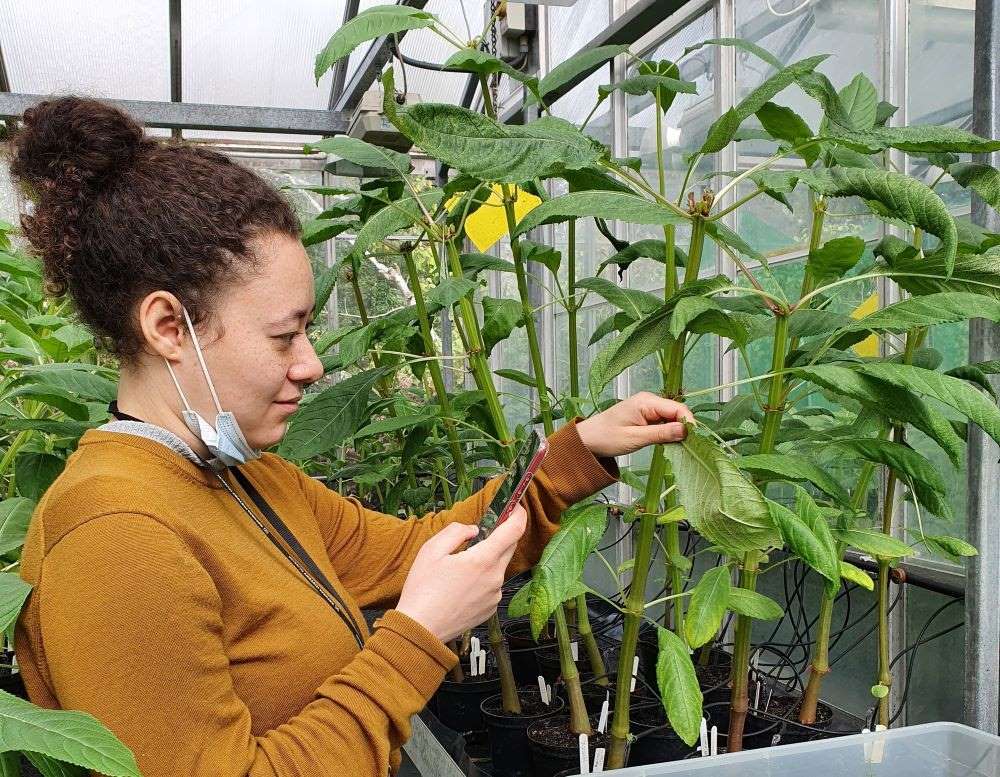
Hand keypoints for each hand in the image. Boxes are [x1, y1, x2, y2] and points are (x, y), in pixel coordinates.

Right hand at [397, 505, 527, 642]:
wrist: (420, 629)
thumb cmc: (423, 591)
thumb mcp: (431, 550)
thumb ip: (456, 532)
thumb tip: (473, 530)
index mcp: (482, 560)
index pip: (514, 530)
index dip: (518, 514)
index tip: (516, 506)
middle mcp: (494, 578)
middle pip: (510, 547)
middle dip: (502, 534)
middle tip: (486, 529)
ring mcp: (494, 595)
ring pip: (499, 567)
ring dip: (488, 558)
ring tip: (461, 564)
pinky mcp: (490, 608)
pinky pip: (493, 585)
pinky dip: (484, 578)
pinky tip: (462, 583)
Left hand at [575, 391, 694, 457]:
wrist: (587, 439)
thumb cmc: (606, 437)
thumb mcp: (635, 438)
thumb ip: (661, 434)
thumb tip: (686, 430)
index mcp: (646, 401)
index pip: (678, 408)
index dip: (689, 423)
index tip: (695, 440)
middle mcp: (649, 401)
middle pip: (677, 412)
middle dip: (684, 428)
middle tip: (689, 447)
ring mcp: (648, 408)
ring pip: (672, 418)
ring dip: (677, 431)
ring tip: (679, 447)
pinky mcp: (646, 416)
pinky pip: (664, 422)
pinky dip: (668, 432)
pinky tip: (669, 444)